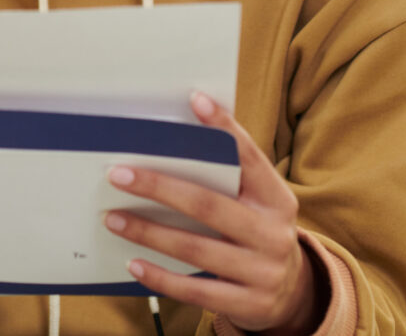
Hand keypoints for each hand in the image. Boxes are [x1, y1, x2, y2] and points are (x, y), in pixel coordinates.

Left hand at [104, 92, 319, 334]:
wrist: (292, 293)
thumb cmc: (257, 229)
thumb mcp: (256, 200)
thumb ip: (230, 173)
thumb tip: (182, 124)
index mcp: (277, 198)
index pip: (250, 156)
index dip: (224, 128)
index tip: (194, 99)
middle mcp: (273, 234)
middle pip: (208, 204)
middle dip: (158, 187)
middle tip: (117, 175)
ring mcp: (263, 272)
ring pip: (194, 248)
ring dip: (147, 232)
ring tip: (113, 217)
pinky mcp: (249, 304)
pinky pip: (195, 291)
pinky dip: (160, 276)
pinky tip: (133, 263)